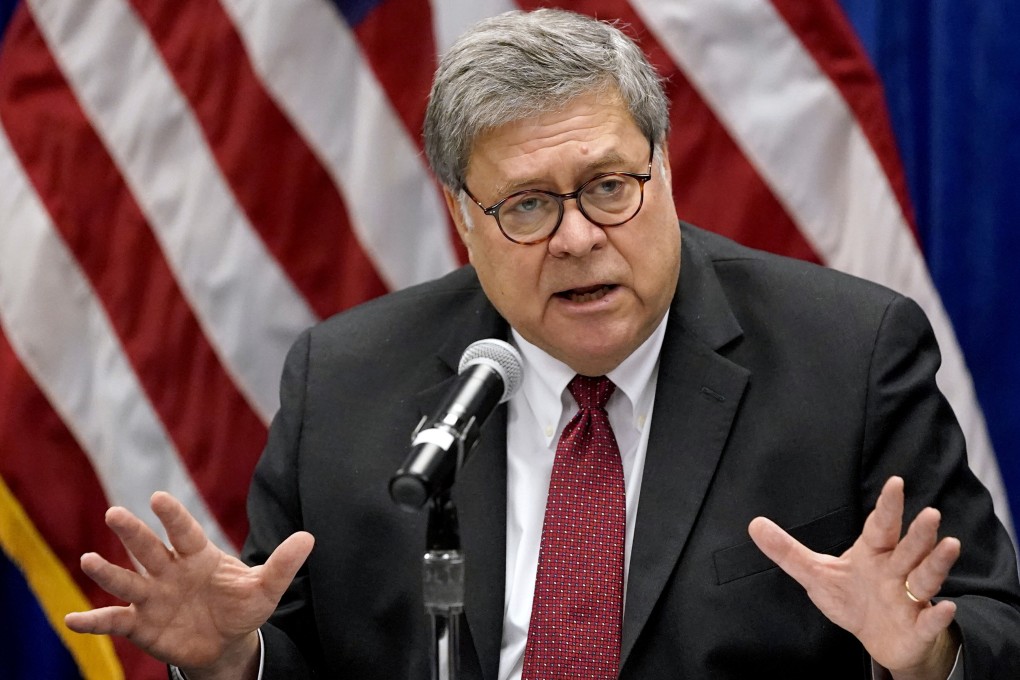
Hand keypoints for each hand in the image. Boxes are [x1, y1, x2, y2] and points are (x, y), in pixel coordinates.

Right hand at [65, 492, 313, 676]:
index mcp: (198, 556)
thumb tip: (309, 538)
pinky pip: (114, 620)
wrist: (225, 642)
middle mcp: (169, 571)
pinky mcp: (141, 624)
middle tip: (115, 513)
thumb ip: (282, 564)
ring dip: (107, 571)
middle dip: (133, 533)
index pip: (184, 531)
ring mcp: (152, 596)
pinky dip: (94, 621)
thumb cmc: (242, 606)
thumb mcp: (265, 588)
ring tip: (89, 559)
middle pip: (149, 548)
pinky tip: (72, 620)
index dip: (173, 516)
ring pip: (127, 580)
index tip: (159, 497)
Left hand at [748, 476, 960, 679]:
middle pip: (909, 548)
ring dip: (937, 562)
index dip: (888, 506)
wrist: (880, 639)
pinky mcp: (918, 626)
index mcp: (873, 553)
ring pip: (926, 577)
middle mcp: (896, 570)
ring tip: (949, 544)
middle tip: (930, 512)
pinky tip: (947, 607)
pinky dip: (938, 615)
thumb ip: (786, 551)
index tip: (895, 482)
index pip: (881, 526)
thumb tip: (754, 524)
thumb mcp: (815, 574)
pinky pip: (930, 620)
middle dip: (919, 533)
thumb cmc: (851, 599)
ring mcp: (911, 598)